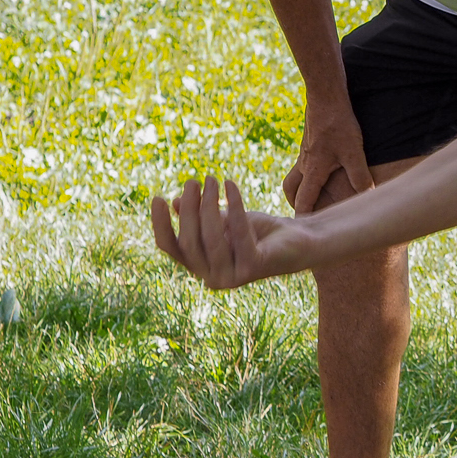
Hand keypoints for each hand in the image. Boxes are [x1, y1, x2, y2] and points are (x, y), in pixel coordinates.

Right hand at [151, 177, 306, 288]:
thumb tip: (174, 201)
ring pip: (212, 237)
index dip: (161, 224)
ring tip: (212, 179)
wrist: (300, 242)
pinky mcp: (253, 268)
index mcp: (201, 268)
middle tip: (195, 180)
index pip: (171, 248)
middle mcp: (212, 278)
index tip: (157, 198)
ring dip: (209, 204)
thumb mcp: (225, 220)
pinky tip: (231, 185)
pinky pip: (238, 232)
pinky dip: (234, 206)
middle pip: (190, 241)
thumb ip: (200, 216)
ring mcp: (232, 277)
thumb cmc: (259, 232)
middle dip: (190, 207)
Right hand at [283, 97, 369, 214]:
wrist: (325, 97)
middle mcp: (304, 164)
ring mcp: (304, 153)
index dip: (303, 219)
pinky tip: (322, 171)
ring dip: (298, 189)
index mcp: (312, 171)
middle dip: (296, 205)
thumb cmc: (339, 124)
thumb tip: (368, 196)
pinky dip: (307, 173)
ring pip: (293, 177)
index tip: (305, 233)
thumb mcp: (354, 152)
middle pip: (291, 191)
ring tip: (310, 197)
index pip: (303, 203)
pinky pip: (302, 164)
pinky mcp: (309, 143)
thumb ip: (360, 176)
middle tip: (305, 216)